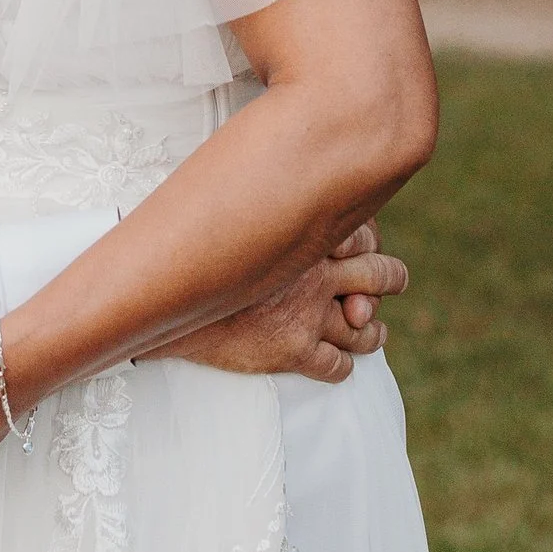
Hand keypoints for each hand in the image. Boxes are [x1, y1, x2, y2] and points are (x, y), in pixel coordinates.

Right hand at [158, 224, 408, 381]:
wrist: (162, 301)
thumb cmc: (197, 253)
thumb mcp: (240, 219)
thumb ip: (273, 214)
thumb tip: (287, 184)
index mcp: (303, 235)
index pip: (365, 235)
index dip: (370, 243)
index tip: (360, 247)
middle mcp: (315, 275)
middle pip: (381, 277)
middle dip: (389, 280)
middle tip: (388, 282)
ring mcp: (307, 316)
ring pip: (366, 328)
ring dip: (371, 330)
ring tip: (368, 329)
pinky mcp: (292, 352)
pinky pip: (338, 367)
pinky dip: (343, 366)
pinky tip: (334, 361)